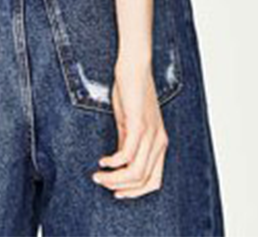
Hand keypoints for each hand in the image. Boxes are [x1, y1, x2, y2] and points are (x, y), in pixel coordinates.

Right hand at [92, 57, 168, 198]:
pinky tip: (102, 160)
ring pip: (135, 173)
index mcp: (160, 143)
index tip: (116, 191)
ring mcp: (150, 134)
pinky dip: (112, 163)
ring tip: (98, 175)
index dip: (135, 192)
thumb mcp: (131, 122)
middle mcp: (159, 142)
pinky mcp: (139, 125)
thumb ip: (128, 141)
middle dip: (120, 188)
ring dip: (114, 179)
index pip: (154, 181)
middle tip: (102, 184)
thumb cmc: (132, 90)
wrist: (134, 65)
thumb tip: (119, 161)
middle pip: (143, 181)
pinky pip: (127, 155)